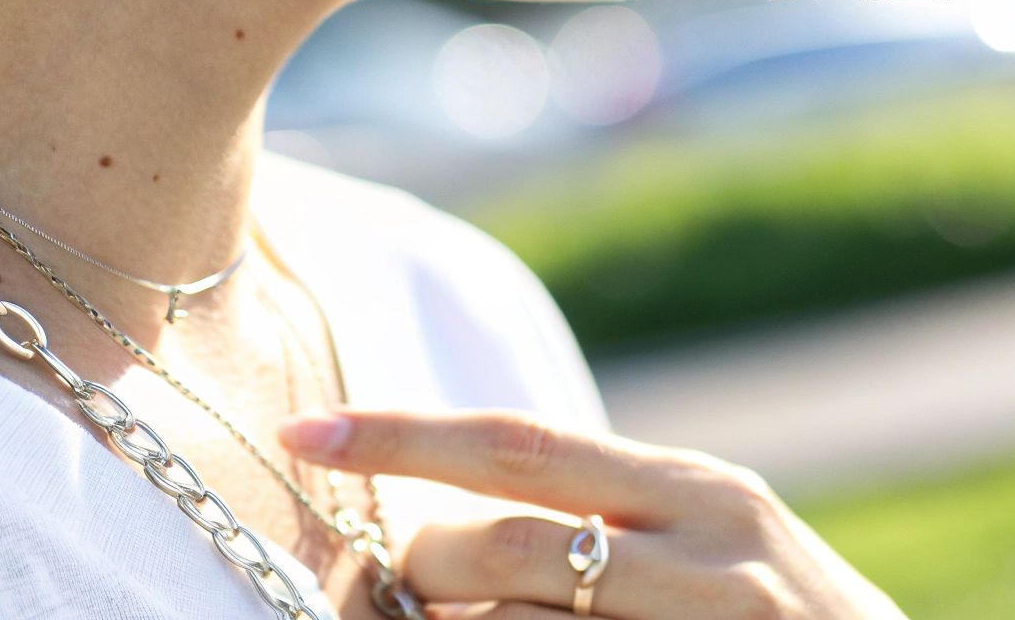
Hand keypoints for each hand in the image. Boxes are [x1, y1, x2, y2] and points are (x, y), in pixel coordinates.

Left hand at [277, 408, 908, 618]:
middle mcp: (706, 544)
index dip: (399, 434)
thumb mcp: (711, 546)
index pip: (516, 442)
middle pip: (502, 541)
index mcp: (693, 487)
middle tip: (415, 587)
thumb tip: (457, 515)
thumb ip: (608, 515)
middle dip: (430, 566)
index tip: (303, 428)